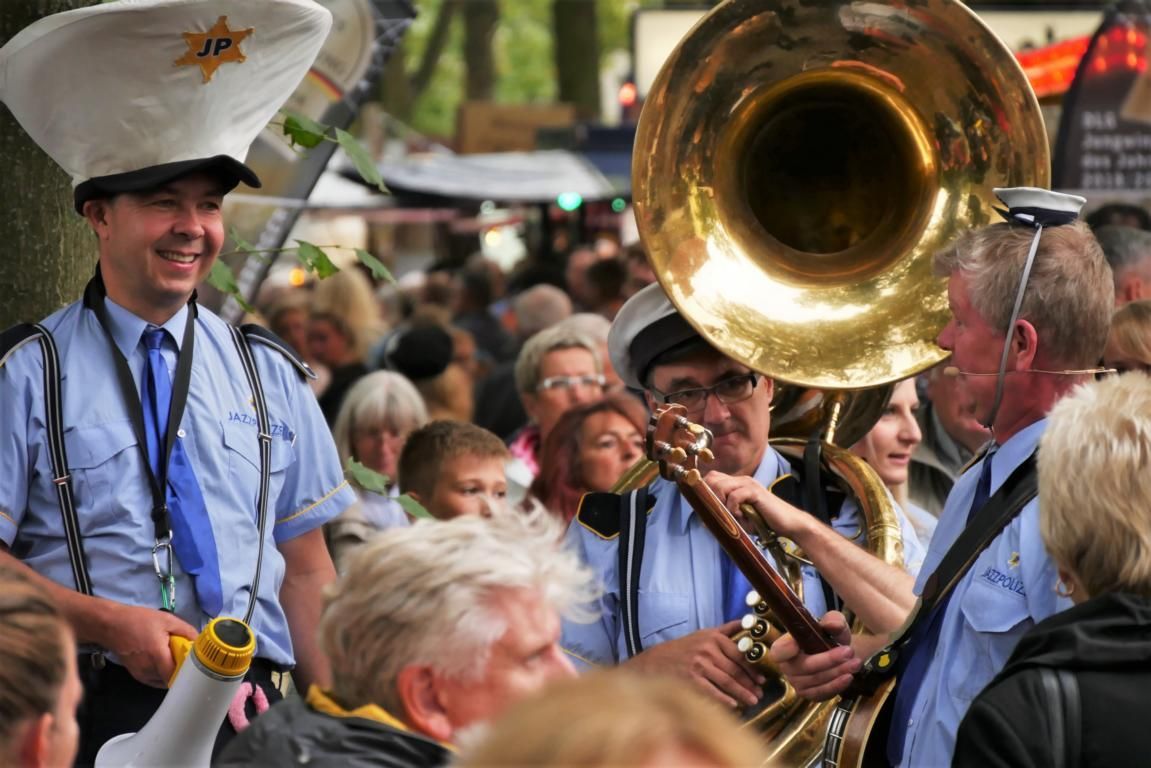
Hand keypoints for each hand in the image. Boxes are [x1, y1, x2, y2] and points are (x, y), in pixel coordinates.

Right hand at [98, 603, 198, 687]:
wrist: (112, 625)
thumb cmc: (139, 621)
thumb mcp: (167, 620)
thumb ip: (186, 630)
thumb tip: (198, 640)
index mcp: (157, 655)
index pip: (175, 675)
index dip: (187, 672)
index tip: (195, 665)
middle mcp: (148, 669)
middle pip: (170, 679)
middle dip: (180, 671)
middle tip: (186, 660)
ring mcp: (141, 674)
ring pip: (162, 681)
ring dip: (170, 673)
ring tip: (174, 659)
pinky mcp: (136, 675)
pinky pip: (154, 679)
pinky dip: (161, 674)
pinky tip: (164, 662)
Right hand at [624, 621, 766, 707]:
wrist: (655, 662)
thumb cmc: (682, 649)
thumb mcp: (703, 634)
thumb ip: (725, 630)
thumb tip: (746, 623)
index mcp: (712, 638)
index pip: (739, 655)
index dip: (753, 668)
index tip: (762, 678)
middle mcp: (707, 650)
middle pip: (735, 669)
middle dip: (750, 683)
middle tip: (760, 693)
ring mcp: (699, 665)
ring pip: (727, 681)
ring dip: (742, 693)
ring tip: (752, 700)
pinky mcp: (691, 680)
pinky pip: (713, 692)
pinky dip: (725, 700)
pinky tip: (734, 705)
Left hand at [706, 471, 807, 538]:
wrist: (788, 524)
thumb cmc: (763, 522)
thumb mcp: (740, 518)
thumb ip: (724, 514)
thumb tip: (705, 519)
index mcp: (736, 483)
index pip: (712, 477)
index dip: (704, 490)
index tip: (705, 508)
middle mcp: (741, 480)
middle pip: (712, 479)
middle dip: (710, 497)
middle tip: (720, 513)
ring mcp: (748, 484)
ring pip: (720, 486)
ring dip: (721, 504)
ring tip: (732, 515)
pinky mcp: (755, 492)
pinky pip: (734, 496)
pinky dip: (733, 508)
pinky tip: (742, 515)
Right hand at [770, 611, 858, 700]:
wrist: (840, 654)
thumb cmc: (829, 636)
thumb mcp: (833, 623)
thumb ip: (833, 621)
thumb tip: (832, 625)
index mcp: (785, 646)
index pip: (778, 651)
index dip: (784, 650)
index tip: (797, 645)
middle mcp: (787, 667)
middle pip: (803, 667)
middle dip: (827, 660)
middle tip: (849, 651)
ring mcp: (797, 683)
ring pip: (816, 680)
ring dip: (837, 672)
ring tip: (855, 663)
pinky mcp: (810, 694)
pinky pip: (822, 692)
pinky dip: (837, 685)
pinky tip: (849, 676)